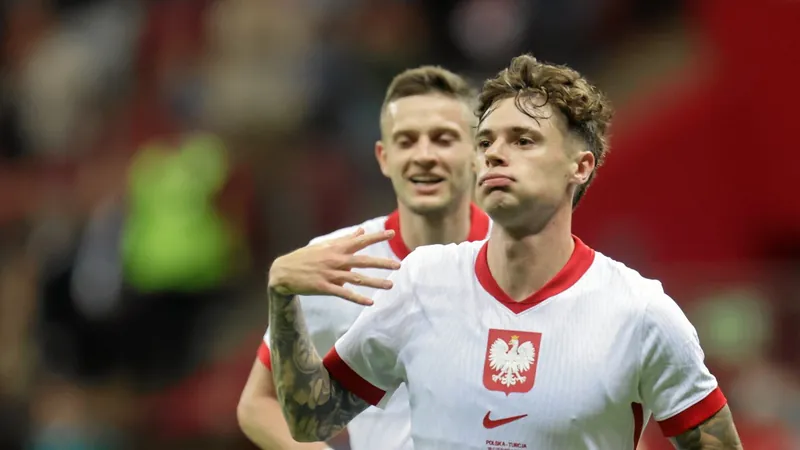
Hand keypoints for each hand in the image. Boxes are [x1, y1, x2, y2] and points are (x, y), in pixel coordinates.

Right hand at [268, 228, 401, 304]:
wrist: (283, 271)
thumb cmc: (305, 257)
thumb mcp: (325, 245)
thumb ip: (345, 240)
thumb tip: (362, 231)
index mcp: (336, 248)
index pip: (361, 241)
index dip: (376, 237)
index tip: (391, 233)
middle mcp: (336, 260)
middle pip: (363, 260)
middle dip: (382, 263)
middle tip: (398, 265)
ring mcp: (330, 274)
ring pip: (357, 278)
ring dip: (374, 282)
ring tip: (390, 285)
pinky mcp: (324, 287)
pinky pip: (344, 293)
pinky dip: (357, 298)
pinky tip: (370, 302)